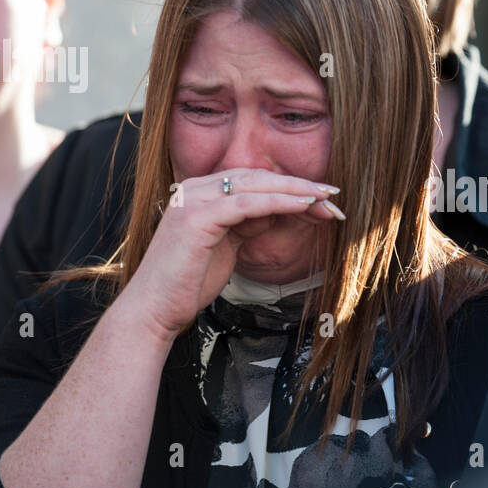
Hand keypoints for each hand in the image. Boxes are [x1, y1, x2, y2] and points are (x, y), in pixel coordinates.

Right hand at [120, 168, 341, 339]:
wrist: (154, 310)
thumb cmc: (188, 284)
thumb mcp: (225, 246)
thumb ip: (246, 224)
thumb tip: (276, 211)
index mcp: (199, 193)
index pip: (253, 181)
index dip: (289, 186)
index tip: (321, 196)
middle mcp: (194, 189)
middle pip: (258, 178)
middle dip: (299, 184)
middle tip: (333, 193)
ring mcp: (193, 199)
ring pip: (256, 185)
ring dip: (296, 190)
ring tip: (327, 197)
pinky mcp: (198, 217)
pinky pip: (249, 203)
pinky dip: (280, 202)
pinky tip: (304, 205)